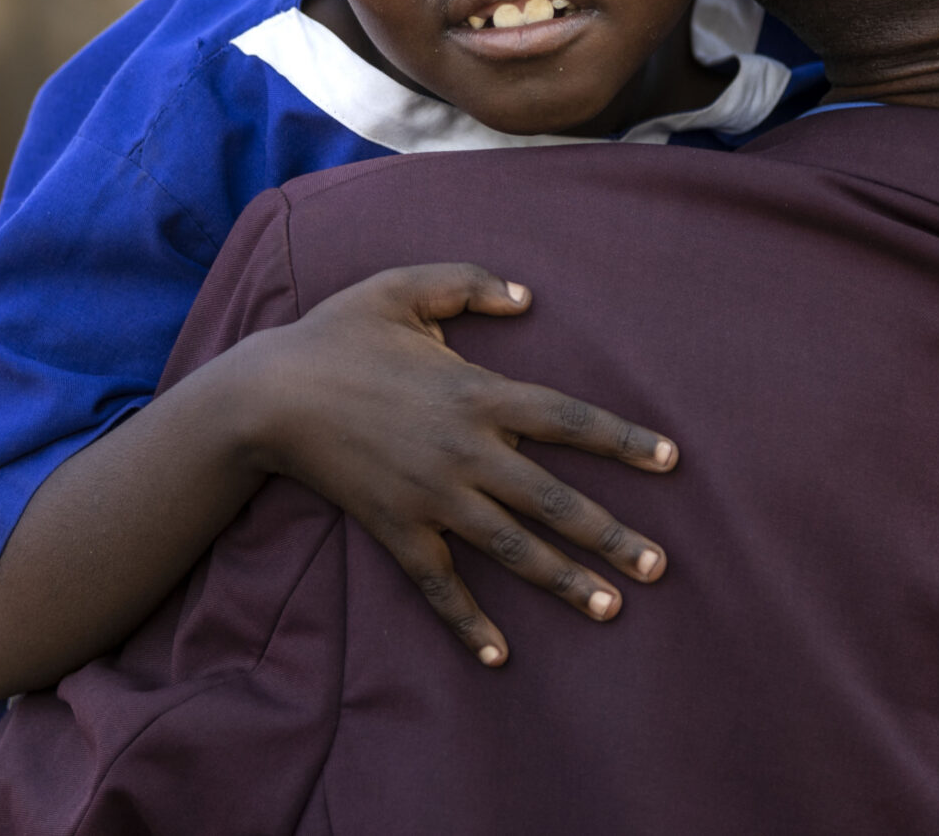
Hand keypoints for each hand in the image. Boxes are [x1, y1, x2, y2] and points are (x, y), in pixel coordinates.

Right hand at [229, 261, 677, 666]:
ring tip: (610, 607)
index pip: (568, 420)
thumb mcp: (401, 287)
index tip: (671, 461)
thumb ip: (467, 281)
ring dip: (563, 580)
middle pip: (553, 499)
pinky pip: (440, 584)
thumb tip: (527, 296)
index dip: (623, 440)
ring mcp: (432, 497)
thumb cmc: (335, 334)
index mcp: (476, 392)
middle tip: (660, 565)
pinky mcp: (397, 530)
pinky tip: (498, 656)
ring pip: (512, 547)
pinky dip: (468, 622)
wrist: (267, 396)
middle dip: (610, 534)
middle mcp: (465, 451)